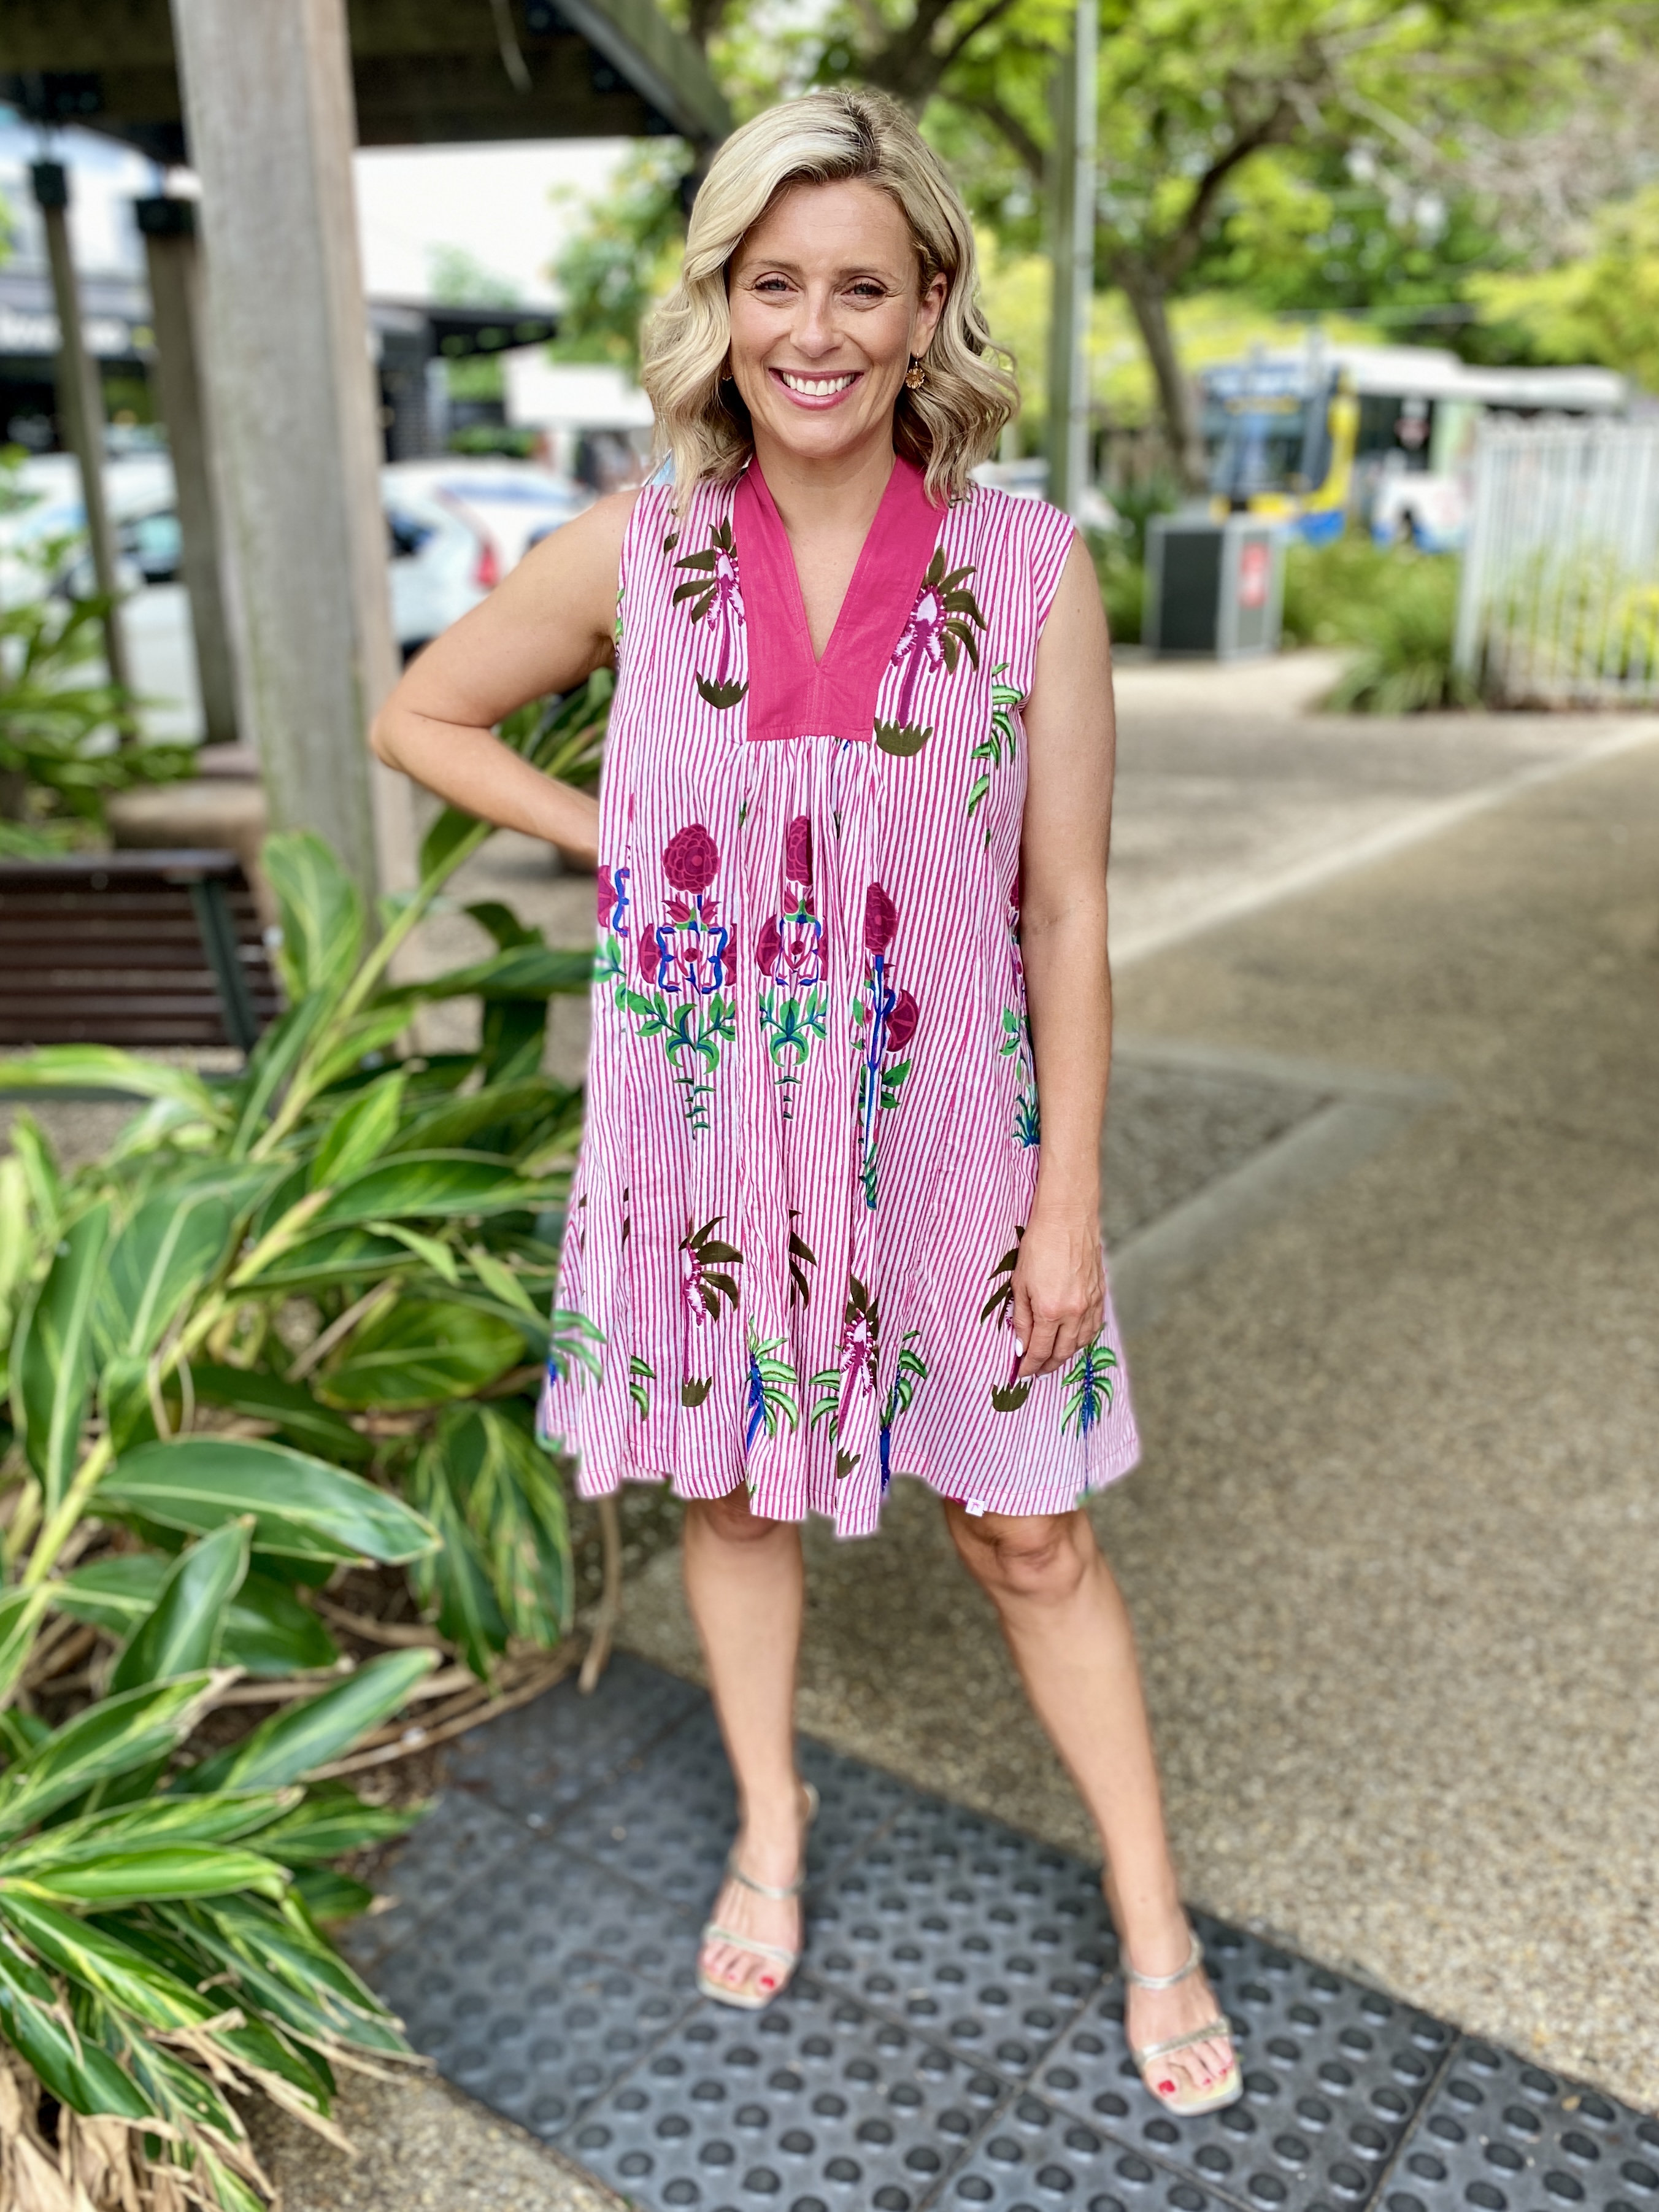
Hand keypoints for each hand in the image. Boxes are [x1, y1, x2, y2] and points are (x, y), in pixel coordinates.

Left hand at [1012, 1211, 1104, 1377]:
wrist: (1068, 1217)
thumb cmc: (1039, 1244)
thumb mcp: (1020, 1283)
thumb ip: (1021, 1318)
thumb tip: (1021, 1346)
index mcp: (1050, 1311)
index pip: (1039, 1351)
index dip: (1029, 1366)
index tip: (1021, 1373)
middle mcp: (1074, 1312)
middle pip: (1062, 1352)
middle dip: (1047, 1365)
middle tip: (1035, 1370)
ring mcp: (1090, 1304)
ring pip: (1080, 1342)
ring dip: (1066, 1354)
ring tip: (1052, 1358)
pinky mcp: (1100, 1294)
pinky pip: (1093, 1326)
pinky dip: (1082, 1338)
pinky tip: (1073, 1338)